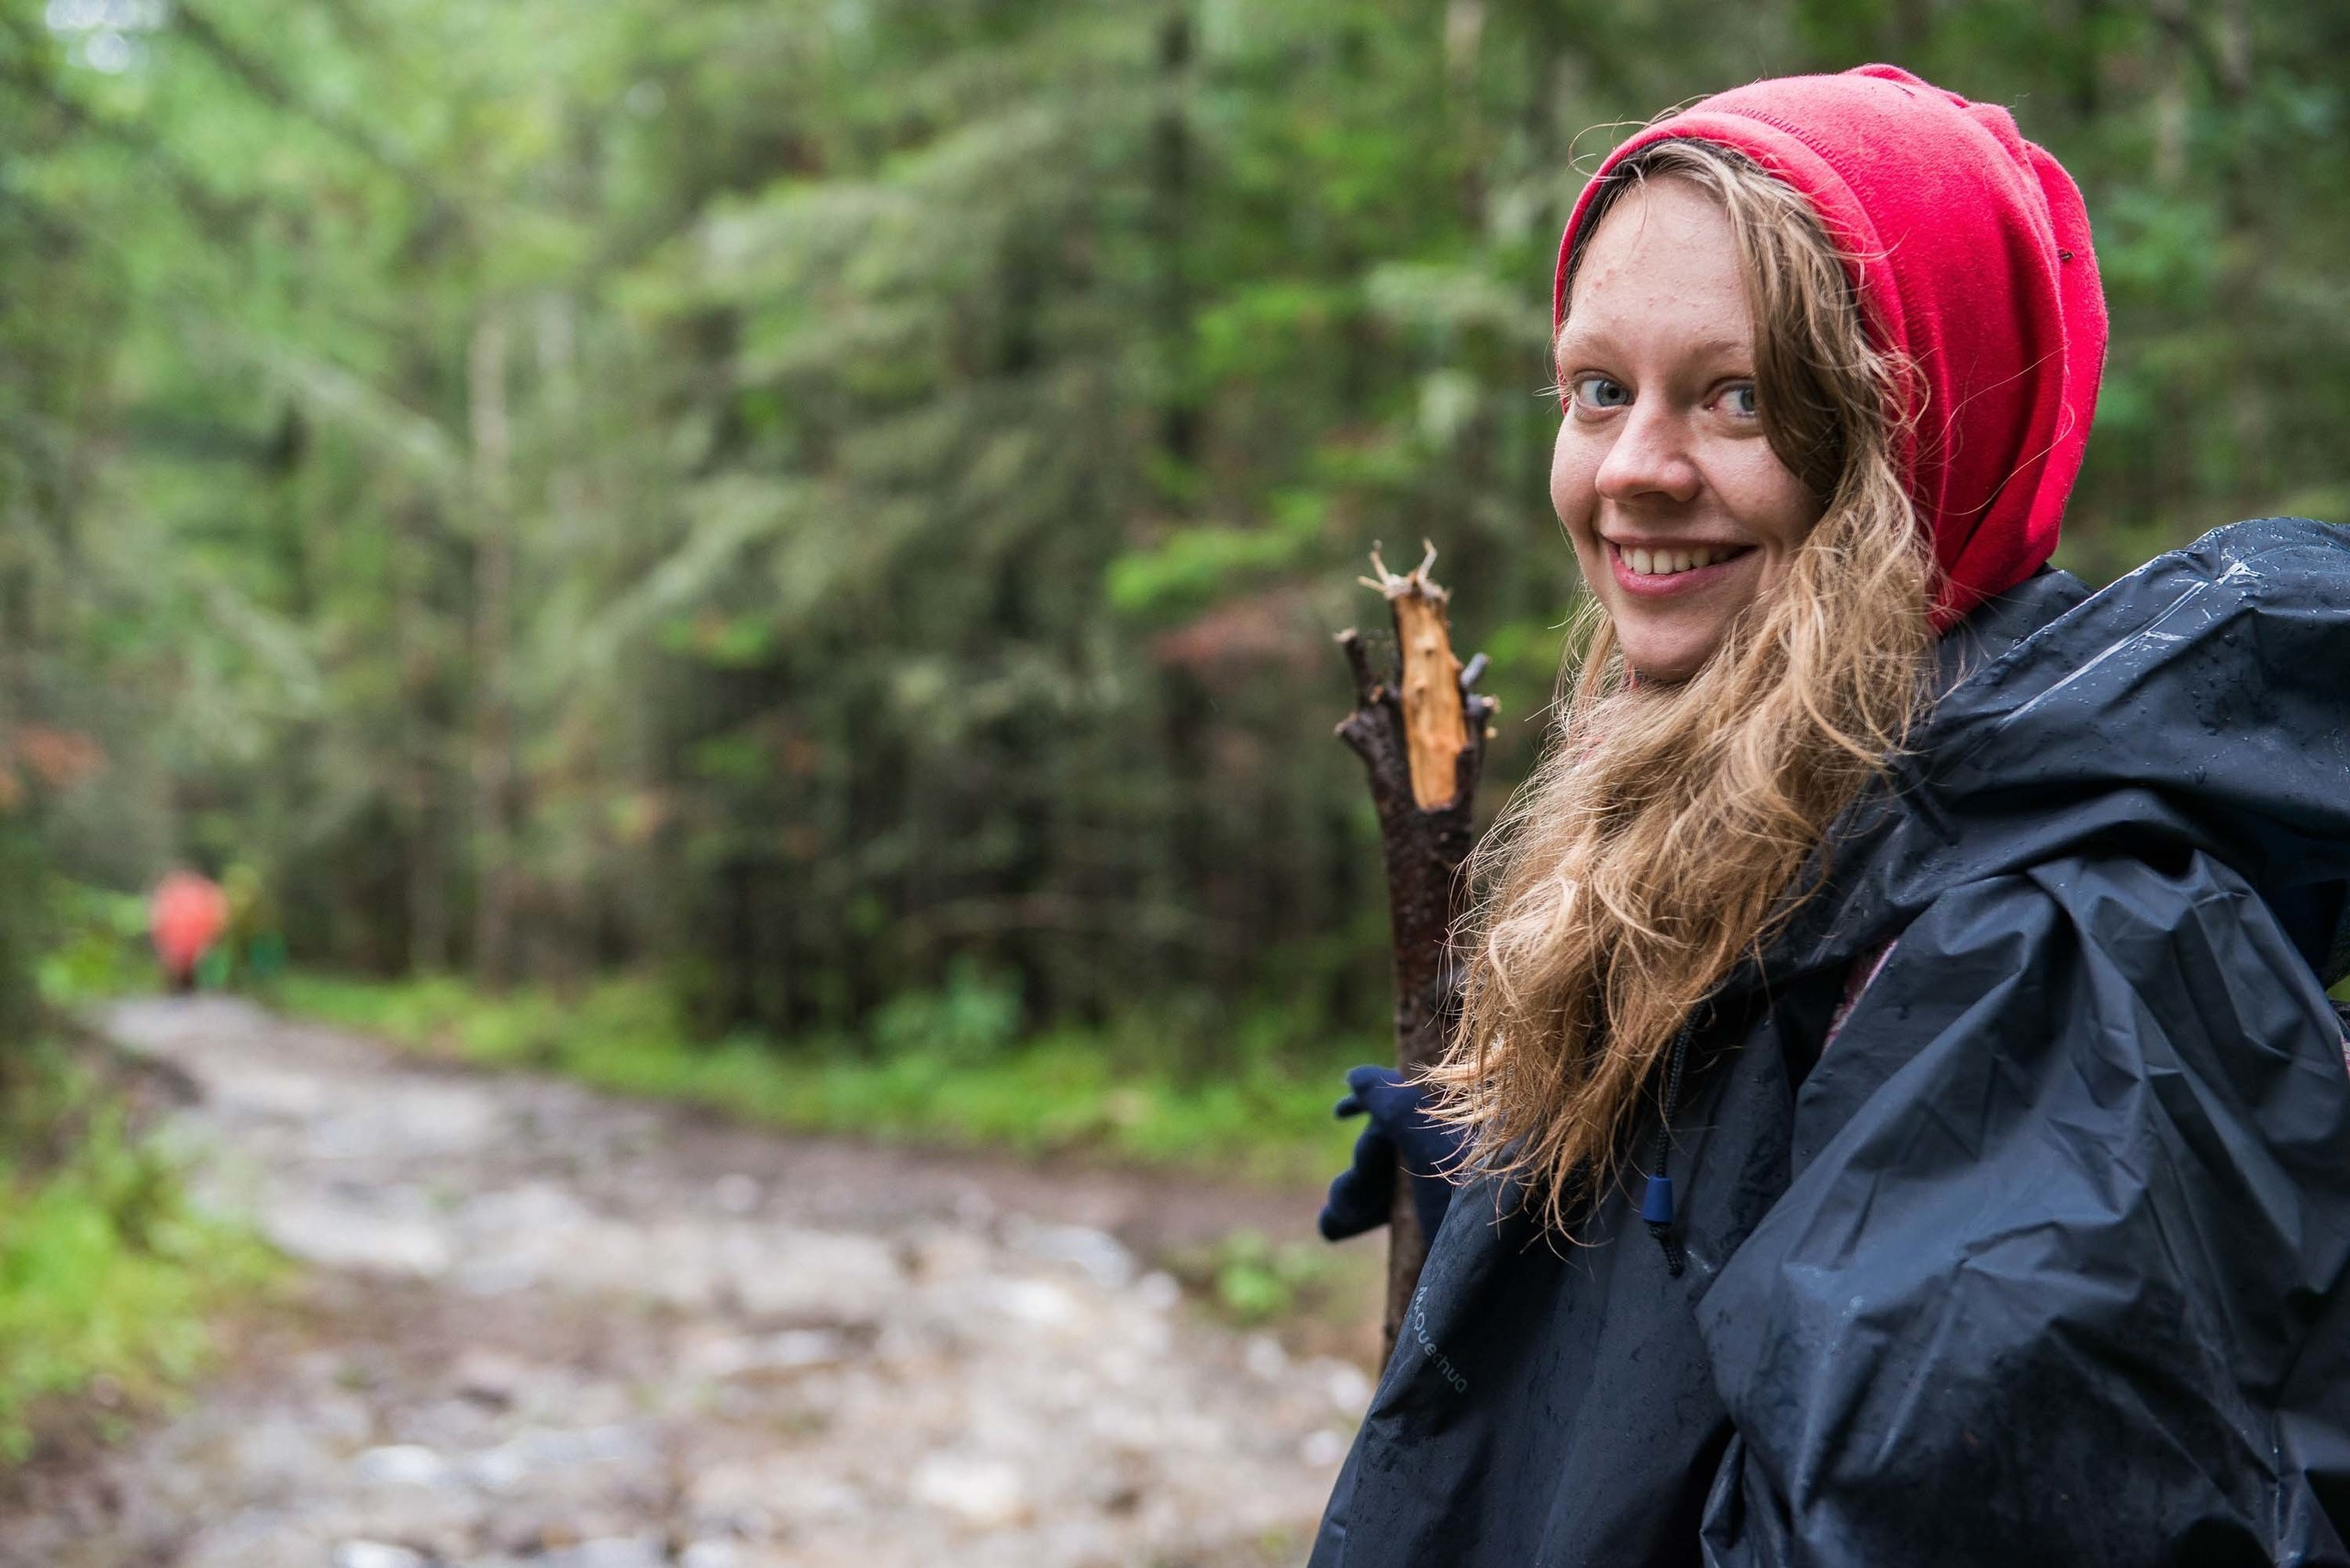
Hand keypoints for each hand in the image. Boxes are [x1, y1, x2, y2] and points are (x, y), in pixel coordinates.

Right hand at [1318, 1065, 1466, 1242]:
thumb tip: (1357, 1075)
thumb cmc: (1481, 1202)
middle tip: (1347, 1199)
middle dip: (1359, 1171)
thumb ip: (1394, 1103)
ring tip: (1335, 1222)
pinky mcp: (1441, 1234)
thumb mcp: (1432, 1144)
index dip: (1371, 1103)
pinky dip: (1359, 1218)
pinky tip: (1333, 1228)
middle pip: (1390, 1150)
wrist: (1517, 1280)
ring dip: (1351, 1196)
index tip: (1337, 1115)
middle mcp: (1456, 1161)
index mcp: (1464, 1133)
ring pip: (1384, 1185)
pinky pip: (1390, 1215)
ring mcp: (1448, 1199)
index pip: (1411, 1107)